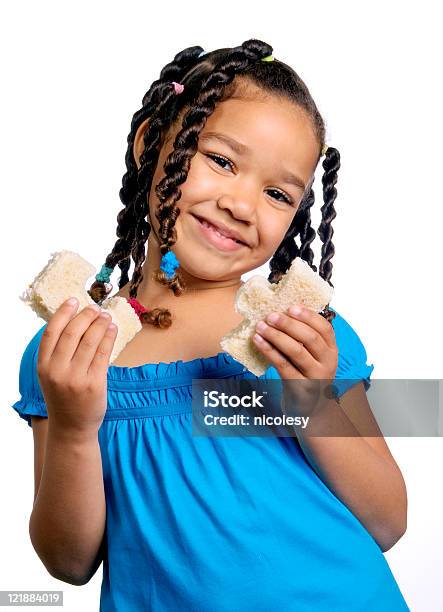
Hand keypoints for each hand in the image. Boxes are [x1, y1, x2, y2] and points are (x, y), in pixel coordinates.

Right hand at [37, 298, 117, 434]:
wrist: (72, 428)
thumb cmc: (63, 397)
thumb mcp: (52, 375)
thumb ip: (58, 353)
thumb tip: (76, 320)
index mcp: (43, 366)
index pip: (51, 332)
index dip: (63, 313)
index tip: (74, 300)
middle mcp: (57, 371)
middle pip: (73, 333)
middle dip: (86, 316)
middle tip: (95, 307)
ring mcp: (76, 378)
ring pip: (90, 341)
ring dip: (100, 324)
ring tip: (106, 316)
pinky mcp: (94, 384)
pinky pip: (103, 354)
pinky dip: (109, 338)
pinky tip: (112, 329)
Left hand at [252, 304, 338, 416]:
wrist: (309, 409)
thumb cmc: (306, 375)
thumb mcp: (313, 356)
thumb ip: (304, 338)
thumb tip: (281, 311)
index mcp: (331, 350)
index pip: (325, 328)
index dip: (308, 316)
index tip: (291, 307)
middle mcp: (328, 362)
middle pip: (310, 338)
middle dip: (289, 324)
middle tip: (271, 315)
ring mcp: (315, 376)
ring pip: (296, 351)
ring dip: (276, 336)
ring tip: (260, 326)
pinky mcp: (300, 387)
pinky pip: (283, 365)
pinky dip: (269, 350)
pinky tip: (258, 341)